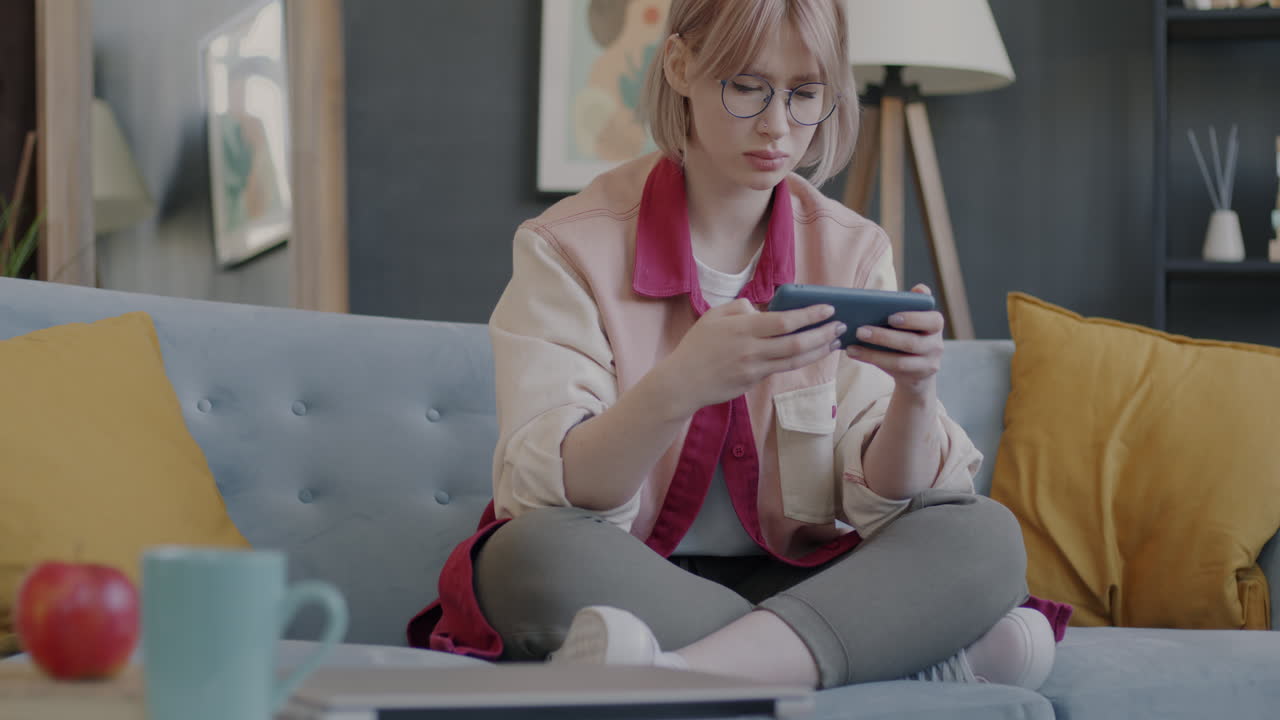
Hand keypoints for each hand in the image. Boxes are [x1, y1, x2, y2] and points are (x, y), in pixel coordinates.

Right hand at [658, 298, 843, 414]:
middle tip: (840, 325)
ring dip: (818, 349)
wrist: (682, 382)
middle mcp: (751, 349)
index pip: (784, 321)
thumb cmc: (697, 346)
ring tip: (835, 341)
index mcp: (743, 328)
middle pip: (796, 342)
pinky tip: (813, 353)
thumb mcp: (714, 316)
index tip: (828, 308)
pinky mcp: (753, 381)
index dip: (810, 315)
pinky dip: (802, 360)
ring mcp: (754, 368)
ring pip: (795, 359)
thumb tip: (764, 310)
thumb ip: (741, 308)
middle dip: (822, 333)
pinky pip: (782, 369)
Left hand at [845, 284, 943, 396]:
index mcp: (935, 324)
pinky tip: (854, 352)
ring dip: (873, 353)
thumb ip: (912, 303)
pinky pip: (892, 370)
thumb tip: (918, 289)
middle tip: (860, 330)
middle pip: (911, 342)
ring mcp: (928, 364)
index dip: (912, 319)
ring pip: (900, 361)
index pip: (933, 320)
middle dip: (884, 337)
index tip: (891, 317)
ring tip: (853, 345)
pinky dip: (871, 360)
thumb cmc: (909, 333)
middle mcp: (936, 345)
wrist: (916, 369)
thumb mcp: (912, 318)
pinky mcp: (915, 377)